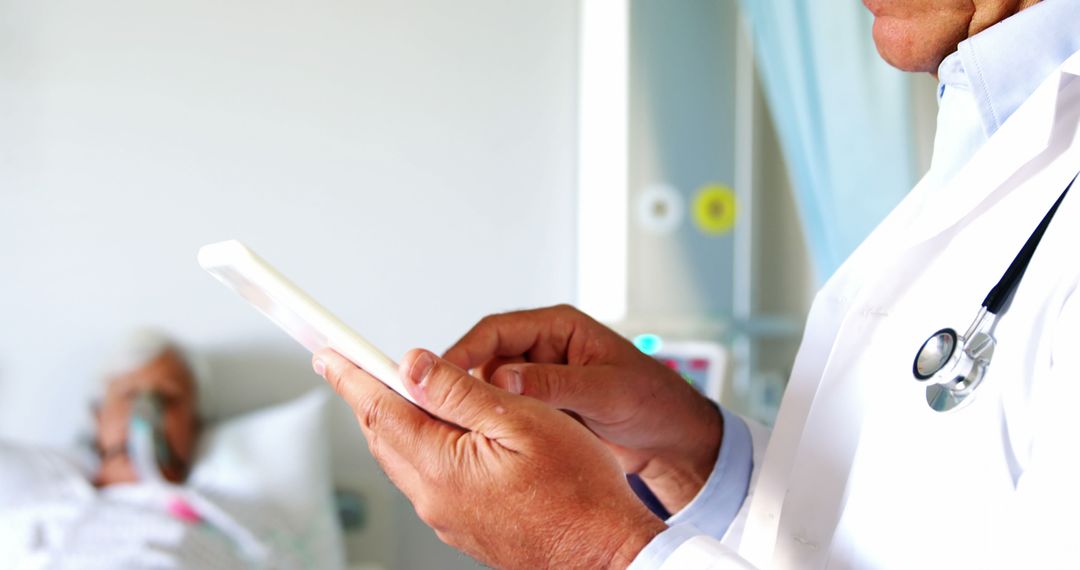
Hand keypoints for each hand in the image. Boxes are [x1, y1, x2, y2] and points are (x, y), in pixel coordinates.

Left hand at [315, 348, 665, 568]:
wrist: (605, 553)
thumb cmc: (579, 490)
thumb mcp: (521, 420)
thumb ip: (461, 391)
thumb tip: (413, 365)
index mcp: (440, 466)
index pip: (378, 409)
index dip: (350, 375)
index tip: (327, 354)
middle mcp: (433, 497)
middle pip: (384, 434)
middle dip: (365, 395)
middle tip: (350, 364)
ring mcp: (447, 516)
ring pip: (404, 456)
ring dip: (394, 419)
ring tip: (401, 388)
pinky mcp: (464, 525)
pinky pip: (426, 477)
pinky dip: (420, 444)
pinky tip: (441, 430)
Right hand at [443, 305, 722, 512]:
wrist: (672, 439)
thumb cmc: (652, 400)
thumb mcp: (606, 391)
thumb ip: (556, 384)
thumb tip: (505, 378)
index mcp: (558, 329)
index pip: (496, 331)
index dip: (464, 350)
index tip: (440, 374)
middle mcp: (543, 351)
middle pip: (485, 360)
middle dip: (465, 384)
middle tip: (445, 409)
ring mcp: (540, 381)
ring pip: (491, 390)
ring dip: (482, 409)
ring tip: (468, 431)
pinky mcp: (541, 409)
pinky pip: (507, 414)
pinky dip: (497, 427)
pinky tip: (489, 445)